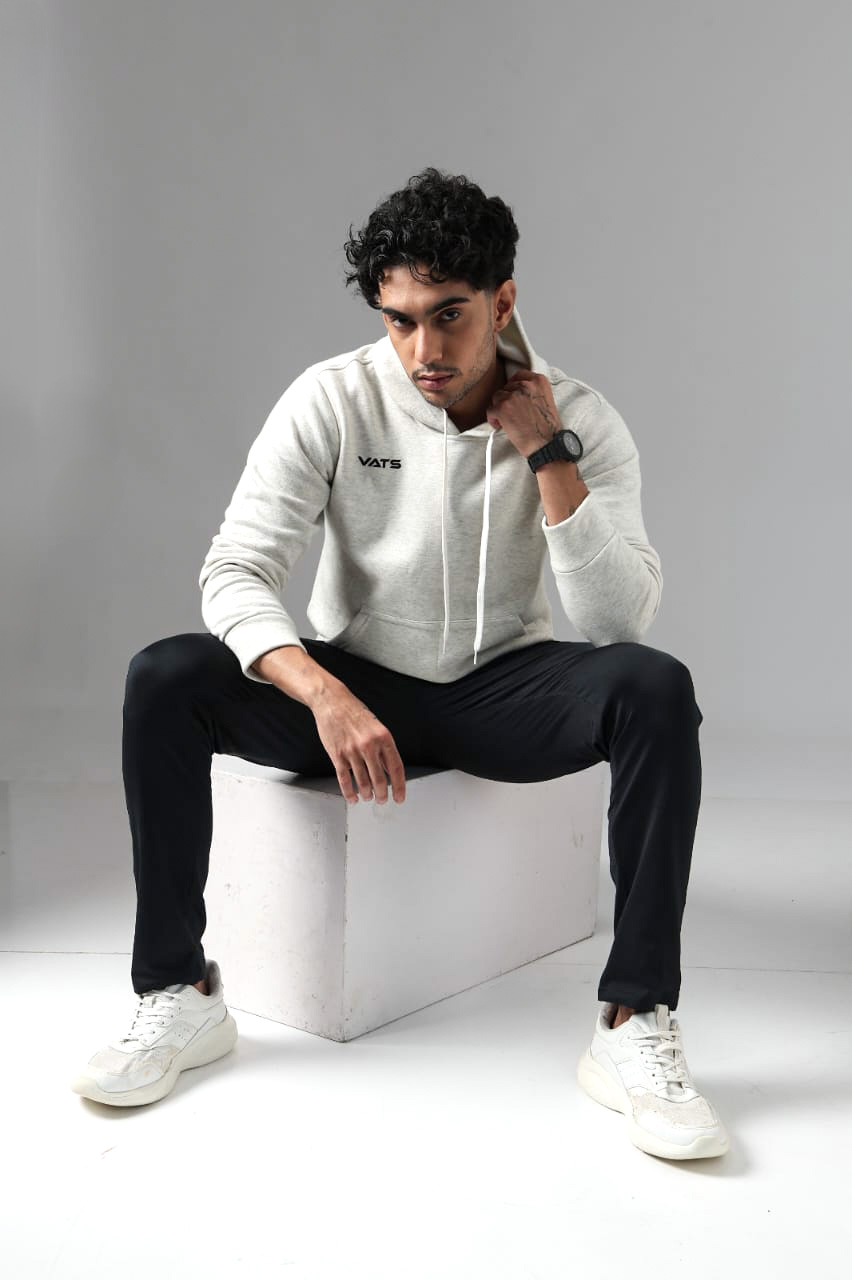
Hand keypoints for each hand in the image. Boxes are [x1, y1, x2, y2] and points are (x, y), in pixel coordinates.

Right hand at [311, 684, 406, 805]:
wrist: (332, 701)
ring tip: (369, 797)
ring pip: (362, 782)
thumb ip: (384, 749)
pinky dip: (349, 792)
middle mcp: (369, 745)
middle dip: (382, 794)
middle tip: (382, 800)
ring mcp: (352, 751)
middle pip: (380, 779)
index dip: (399, 786)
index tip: (400, 797)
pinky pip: (344, 779)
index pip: (396, 768)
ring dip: (367, 794)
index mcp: (383, 738)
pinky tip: (353, 797)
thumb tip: (390, 770)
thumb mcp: (376, 727)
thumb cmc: (355, 713)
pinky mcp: (337, 755)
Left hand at [486, 368, 564, 457]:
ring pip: (497, 397)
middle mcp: (526, 385)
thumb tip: (517, 392)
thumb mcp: (546, 400)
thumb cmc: (547, 428)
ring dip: (499, 409)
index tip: (513, 395)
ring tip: (507, 421)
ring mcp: (513, 396)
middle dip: (507, 400)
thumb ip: (533, 392)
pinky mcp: (502, 408)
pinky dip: (493, 419)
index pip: (519, 375)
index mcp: (539, 381)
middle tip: (512, 414)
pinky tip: (501, 426)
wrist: (546, 444)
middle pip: (506, 387)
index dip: (514, 386)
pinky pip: (490, 410)